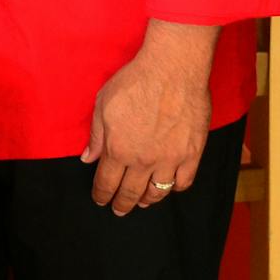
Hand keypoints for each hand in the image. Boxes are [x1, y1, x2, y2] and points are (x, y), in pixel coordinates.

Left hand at [83, 22, 216, 215]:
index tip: (100, 199)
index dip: (101, 194)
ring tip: (142, 201)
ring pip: (157, 193)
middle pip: (130, 193)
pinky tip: (170, 186)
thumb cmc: (135, 81)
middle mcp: (143, 161)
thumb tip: (88, 158)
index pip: (106, 182)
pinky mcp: (191, 153)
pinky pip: (183, 182)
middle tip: (119, 209)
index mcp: (118, 150)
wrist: (172, 69)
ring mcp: (169, 159)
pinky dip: (175, 188)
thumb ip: (96, 135)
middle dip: (122, 204)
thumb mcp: (104, 103)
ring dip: (147, 200)